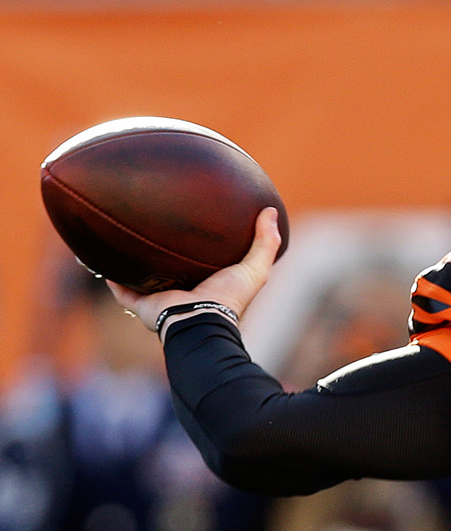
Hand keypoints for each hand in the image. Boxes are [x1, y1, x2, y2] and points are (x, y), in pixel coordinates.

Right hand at [107, 208, 281, 329]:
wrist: (202, 319)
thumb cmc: (229, 297)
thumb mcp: (254, 268)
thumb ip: (265, 242)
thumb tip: (271, 210)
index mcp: (205, 283)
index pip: (198, 262)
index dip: (193, 246)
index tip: (188, 224)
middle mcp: (181, 291)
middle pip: (166, 269)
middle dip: (159, 253)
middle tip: (150, 226)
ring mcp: (159, 298)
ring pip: (140, 277)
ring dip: (130, 262)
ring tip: (119, 238)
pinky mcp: (140, 304)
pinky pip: (119, 287)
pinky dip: (110, 275)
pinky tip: (98, 256)